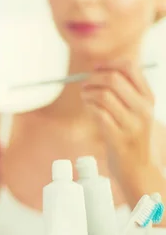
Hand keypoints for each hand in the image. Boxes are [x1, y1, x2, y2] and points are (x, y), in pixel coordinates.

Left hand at [82, 62, 162, 201]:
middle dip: (93, 78)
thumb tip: (100, 70)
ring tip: (85, 97)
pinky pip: (98, 113)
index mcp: (149, 98)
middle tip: (85, 85)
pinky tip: (89, 109)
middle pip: (113, 78)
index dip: (108, 64)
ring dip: (87, 93)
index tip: (95, 69)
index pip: (130, 67)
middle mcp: (143, 109)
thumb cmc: (134, 138)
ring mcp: (131, 124)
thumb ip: (127, 93)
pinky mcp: (118, 138)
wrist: (141, 170)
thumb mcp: (139, 112)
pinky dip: (89, 107)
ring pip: (103, 95)